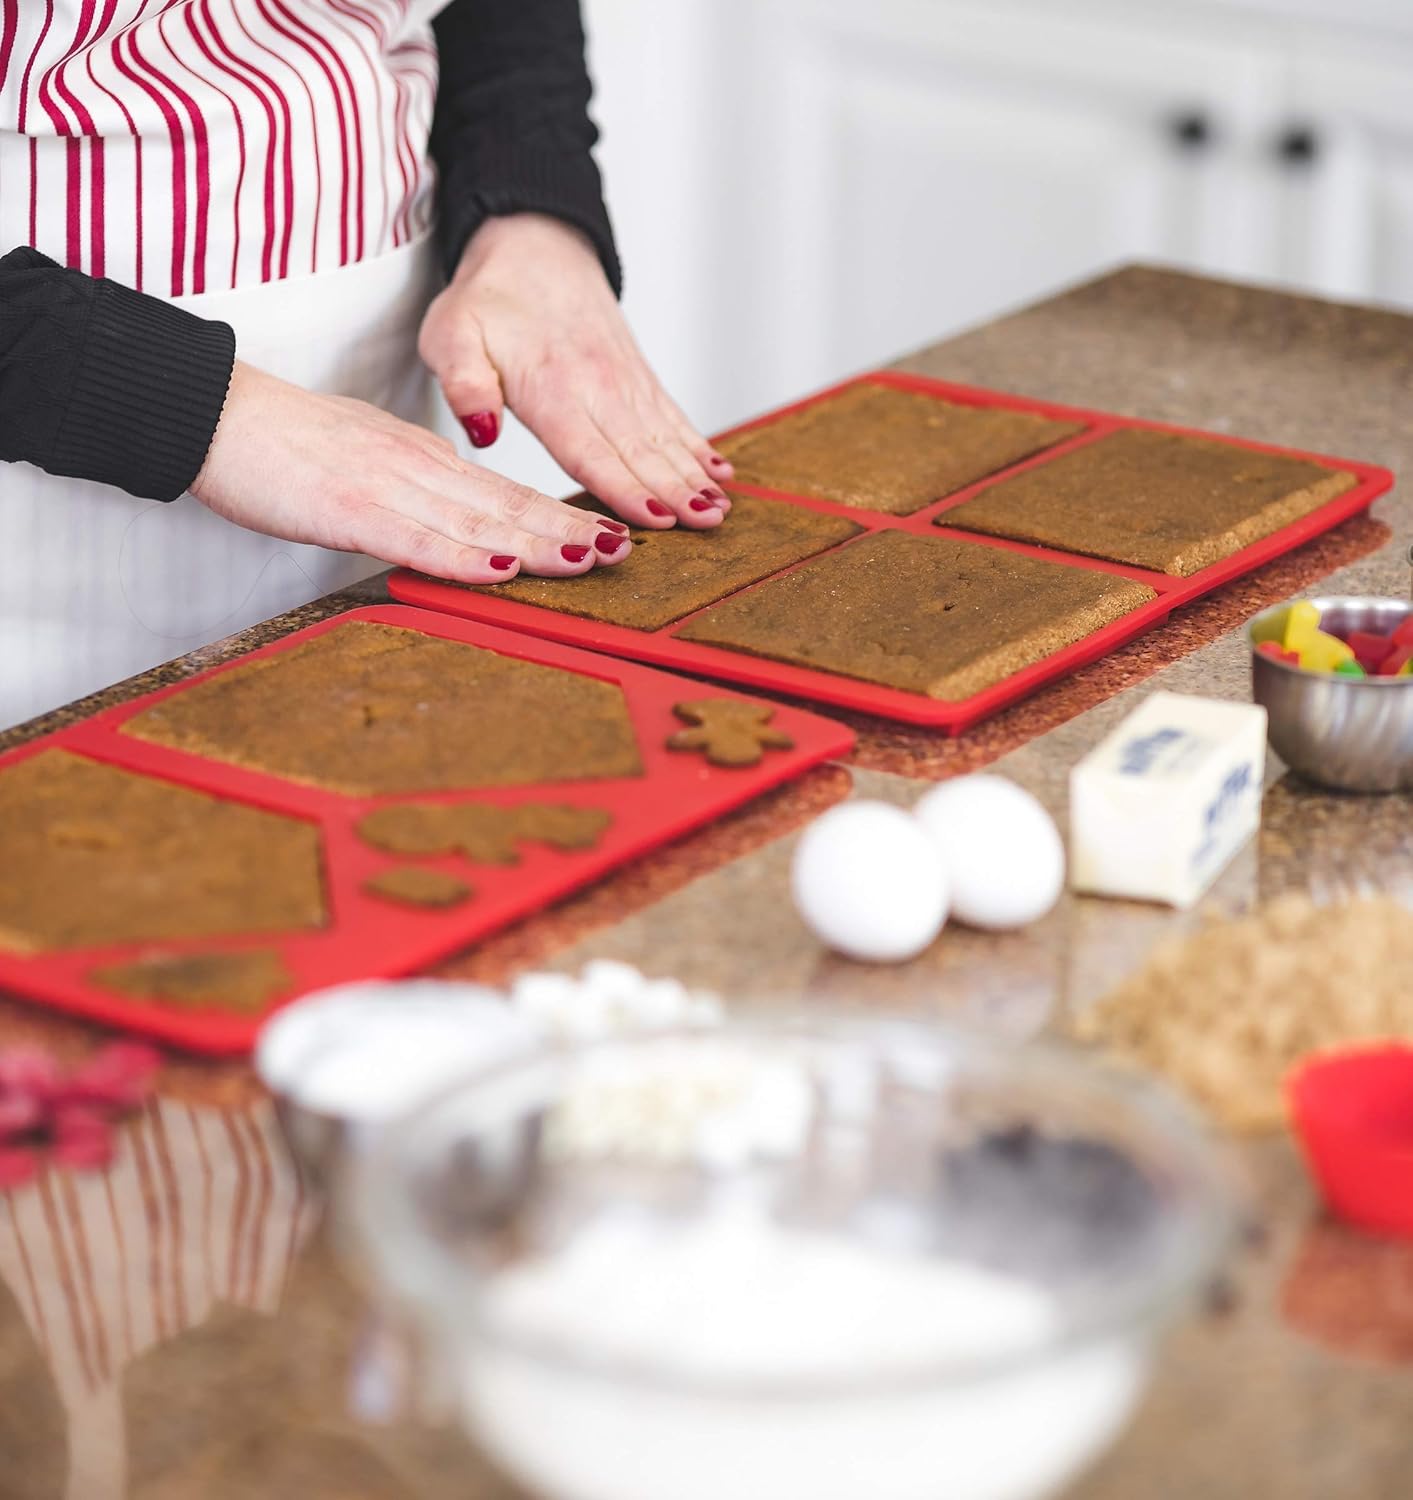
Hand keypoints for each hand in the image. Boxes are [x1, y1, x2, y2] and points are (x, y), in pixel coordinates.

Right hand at [190, 362, 632, 581]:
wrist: (215, 413)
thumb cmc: (283, 443)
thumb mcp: (366, 461)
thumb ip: (413, 490)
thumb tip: (452, 520)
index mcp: (422, 459)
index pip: (502, 492)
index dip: (556, 515)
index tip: (603, 533)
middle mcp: (418, 469)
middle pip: (507, 504)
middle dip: (568, 529)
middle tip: (624, 550)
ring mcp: (387, 487)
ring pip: (477, 519)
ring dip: (537, 542)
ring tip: (590, 559)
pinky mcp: (349, 509)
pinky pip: (417, 538)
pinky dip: (462, 556)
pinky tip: (501, 569)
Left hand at [418, 213, 734, 530]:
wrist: (533, 246)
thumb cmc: (488, 299)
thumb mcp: (451, 335)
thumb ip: (463, 384)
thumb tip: (481, 432)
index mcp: (551, 387)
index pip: (591, 451)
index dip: (624, 489)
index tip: (655, 518)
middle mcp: (597, 387)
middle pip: (640, 452)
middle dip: (675, 491)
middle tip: (706, 524)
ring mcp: (624, 382)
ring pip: (664, 438)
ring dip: (694, 475)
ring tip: (720, 508)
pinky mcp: (638, 378)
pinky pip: (672, 417)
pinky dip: (697, 446)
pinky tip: (719, 472)